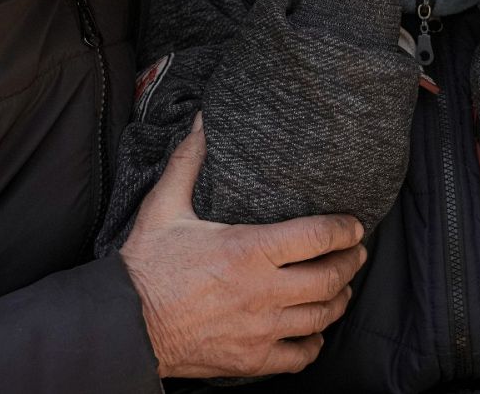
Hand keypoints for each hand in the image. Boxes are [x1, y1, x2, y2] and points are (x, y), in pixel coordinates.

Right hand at [120, 116, 365, 377]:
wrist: (124, 324)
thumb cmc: (146, 264)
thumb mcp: (164, 206)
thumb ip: (189, 161)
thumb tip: (203, 120)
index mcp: (248, 250)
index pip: (318, 237)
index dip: (345, 229)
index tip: (354, 224)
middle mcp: (262, 292)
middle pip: (330, 278)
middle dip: (351, 262)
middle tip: (355, 252)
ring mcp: (260, 330)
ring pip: (322, 317)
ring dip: (339, 299)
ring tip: (341, 286)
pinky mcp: (251, 360)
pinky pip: (301, 356)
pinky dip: (314, 342)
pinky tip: (313, 330)